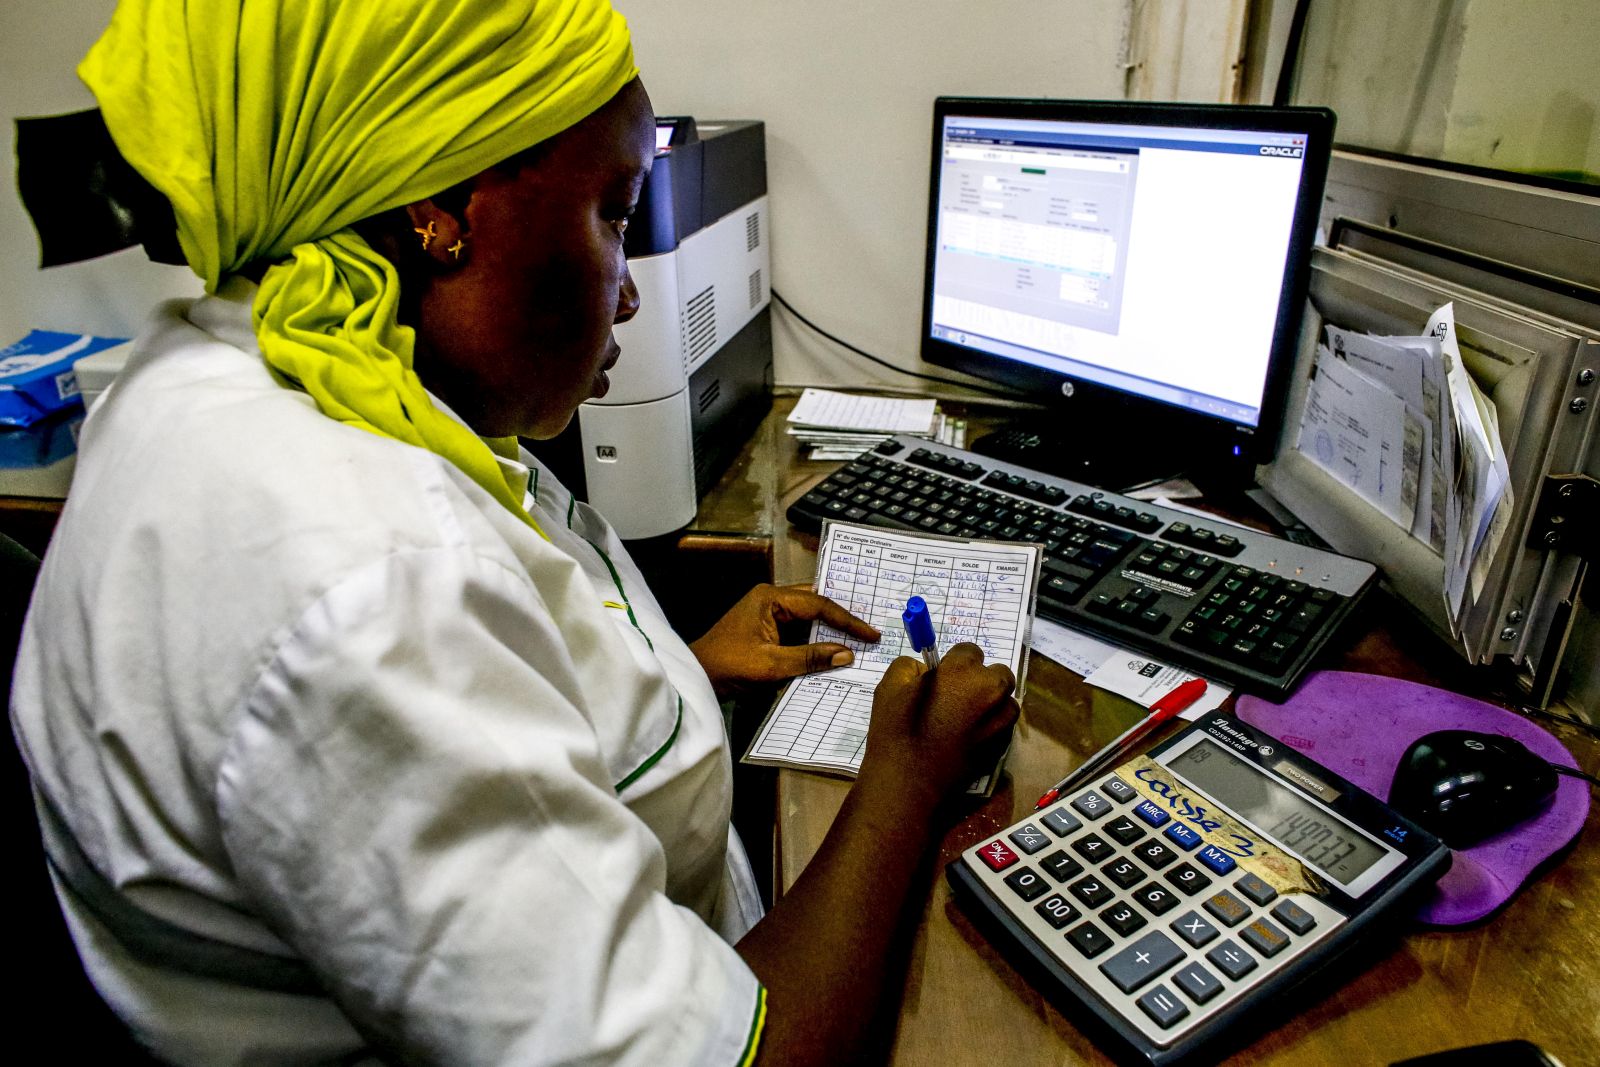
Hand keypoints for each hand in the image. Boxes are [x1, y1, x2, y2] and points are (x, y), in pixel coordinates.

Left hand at [689, 583, 880, 698]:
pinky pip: (797, 629)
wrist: (696, 677)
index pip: (819, 604)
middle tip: (869, 633)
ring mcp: (766, 613)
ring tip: (857, 640)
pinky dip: (814, 639)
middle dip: (842, 619)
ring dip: (829, 630)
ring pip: (808, 616)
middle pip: (815, 604)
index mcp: (770, 598)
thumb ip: (811, 657)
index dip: (847, 621)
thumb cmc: (727, 667)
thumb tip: (847, 654)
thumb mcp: (772, 665)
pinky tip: (831, 649)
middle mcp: (769, 598)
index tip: (870, 635)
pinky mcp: (765, 628)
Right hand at [859, 643, 1017, 806]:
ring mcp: (1000, 720)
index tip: (942, 676)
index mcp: (963, 671)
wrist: (908, 784)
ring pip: (1005, 700)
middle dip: (980, 679)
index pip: (970, 650)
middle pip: (997, 672)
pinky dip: (991, 725)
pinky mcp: (1002, 745)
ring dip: (991, 702)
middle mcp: (990, 691)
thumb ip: (911, 667)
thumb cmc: (896, 732)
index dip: (954, 662)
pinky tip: (968, 737)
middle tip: (955, 696)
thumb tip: (927, 670)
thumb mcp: (890, 687)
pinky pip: (1003, 725)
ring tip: (964, 717)